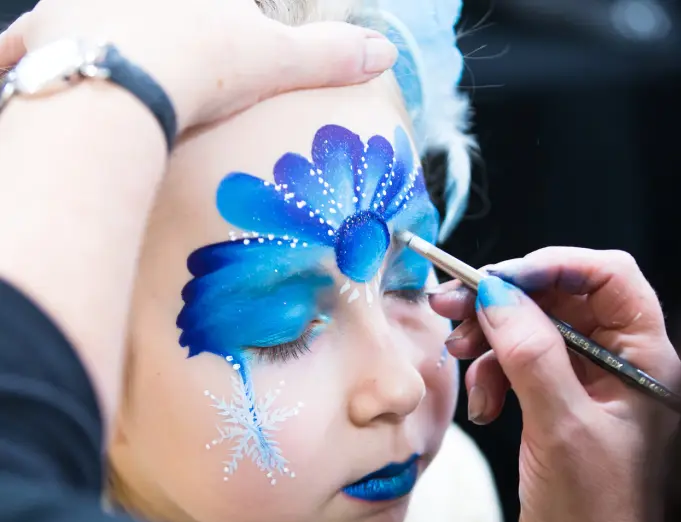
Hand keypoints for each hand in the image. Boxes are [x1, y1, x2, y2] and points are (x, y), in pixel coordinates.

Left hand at [0, 0, 396, 131]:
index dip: (211, 12)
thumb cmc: (202, 66)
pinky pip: (16, 50)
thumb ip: (328, 54)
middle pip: (136, 1)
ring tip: (104, 55)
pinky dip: (17, 60)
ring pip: (75, 14)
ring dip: (89, 29)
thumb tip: (383, 52)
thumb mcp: (275, 61)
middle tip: (167, 45)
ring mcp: (70, 11)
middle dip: (151, 14)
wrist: (125, 92)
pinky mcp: (37, 49)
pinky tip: (17, 70)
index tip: (208, 29)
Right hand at [430, 248, 680, 521]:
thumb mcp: (562, 427)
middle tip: (452, 307)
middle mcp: (618, 359)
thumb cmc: (597, 513)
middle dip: (504, 301)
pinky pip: (519, 361)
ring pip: (532, 326)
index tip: (498, 279)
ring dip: (491, 338)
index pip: (607, 275)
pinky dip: (493, 373)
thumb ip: (531, 354)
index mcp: (642, 356)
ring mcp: (586, 379)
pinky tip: (484, 406)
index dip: (552, 266)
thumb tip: (496, 294)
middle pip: (560, 297)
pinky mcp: (558, 399)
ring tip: (461, 358)